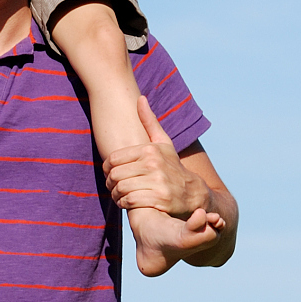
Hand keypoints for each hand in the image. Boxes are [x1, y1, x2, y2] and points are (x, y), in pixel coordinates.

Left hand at [102, 97, 207, 215]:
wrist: (193, 193)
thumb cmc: (172, 166)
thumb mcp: (163, 143)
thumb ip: (149, 121)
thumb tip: (140, 98)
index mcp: (150, 150)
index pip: (114, 159)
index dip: (107, 168)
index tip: (110, 173)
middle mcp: (154, 164)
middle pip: (115, 175)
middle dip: (110, 183)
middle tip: (113, 186)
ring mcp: (158, 182)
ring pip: (121, 188)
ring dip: (116, 195)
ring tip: (119, 195)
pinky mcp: (159, 199)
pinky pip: (130, 201)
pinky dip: (125, 204)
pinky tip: (127, 203)